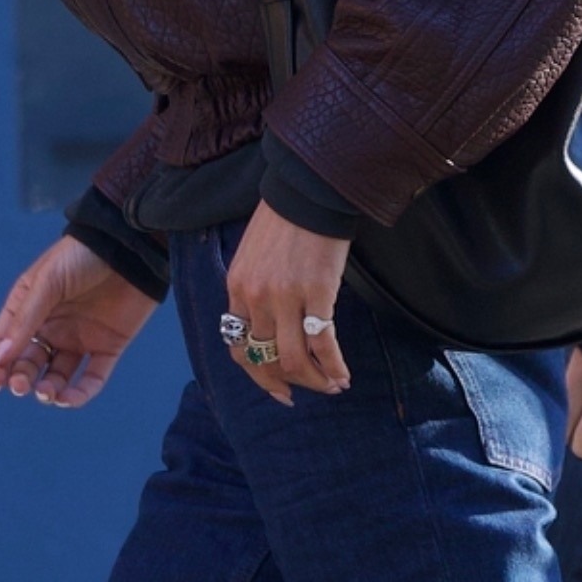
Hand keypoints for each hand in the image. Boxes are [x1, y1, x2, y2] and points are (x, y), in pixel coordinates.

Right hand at [0, 235, 157, 406]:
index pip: (4, 342)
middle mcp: (51, 326)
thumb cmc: (81, 256)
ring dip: (48, 391)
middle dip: (21, 379)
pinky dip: (80, 394)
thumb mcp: (47, 283)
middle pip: (28, 364)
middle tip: (22, 386)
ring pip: (57, 377)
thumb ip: (24, 321)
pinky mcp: (108, 347)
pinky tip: (69, 398)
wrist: (131, 247)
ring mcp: (79, 338)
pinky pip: (92, 378)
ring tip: (47, 393)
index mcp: (29, 308)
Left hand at [222, 203, 351, 403]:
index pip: (239, 347)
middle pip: (267, 360)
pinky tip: (345, 375)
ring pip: (294, 360)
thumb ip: (254, 289)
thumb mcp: (253, 256)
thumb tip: (268, 325)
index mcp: (237, 289)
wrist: (309, 190)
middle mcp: (255, 298)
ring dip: (315, 381)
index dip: (259, 376)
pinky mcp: (316, 293)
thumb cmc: (285, 219)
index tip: (279, 389)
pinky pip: (322, 344)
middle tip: (310, 390)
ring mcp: (284, 297)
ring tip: (333, 385)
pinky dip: (334, 366)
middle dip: (289, 384)